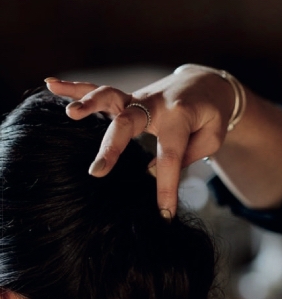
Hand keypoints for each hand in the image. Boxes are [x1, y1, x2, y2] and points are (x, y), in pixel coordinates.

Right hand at [46, 64, 235, 217]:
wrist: (208, 83)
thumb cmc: (212, 115)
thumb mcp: (213, 136)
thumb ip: (187, 155)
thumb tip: (151, 171)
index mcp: (180, 117)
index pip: (170, 157)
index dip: (166, 187)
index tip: (164, 214)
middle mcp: (156, 104)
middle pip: (130, 123)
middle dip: (113, 146)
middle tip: (97, 171)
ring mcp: (139, 98)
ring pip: (111, 97)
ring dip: (89, 104)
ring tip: (71, 113)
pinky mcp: (128, 97)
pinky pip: (100, 90)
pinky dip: (76, 87)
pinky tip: (50, 84)